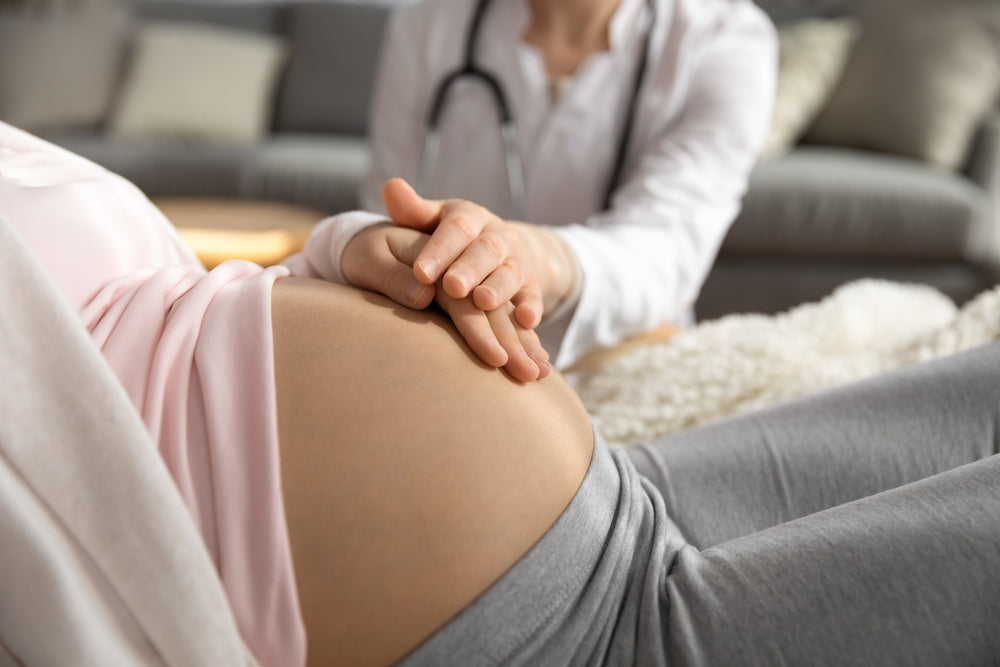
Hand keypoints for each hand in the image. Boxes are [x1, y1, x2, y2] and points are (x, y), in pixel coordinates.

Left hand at [381, 178, 546, 329]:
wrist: (497, 252)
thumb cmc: (449, 241)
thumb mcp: (432, 222)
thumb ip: (411, 210)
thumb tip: (391, 186)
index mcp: (470, 217)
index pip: (456, 228)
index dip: (440, 249)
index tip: (420, 272)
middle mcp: (497, 235)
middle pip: (486, 250)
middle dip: (470, 268)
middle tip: (452, 287)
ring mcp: (517, 260)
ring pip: (511, 272)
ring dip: (499, 287)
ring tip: (482, 302)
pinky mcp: (531, 285)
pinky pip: (534, 295)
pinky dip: (532, 307)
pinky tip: (526, 320)